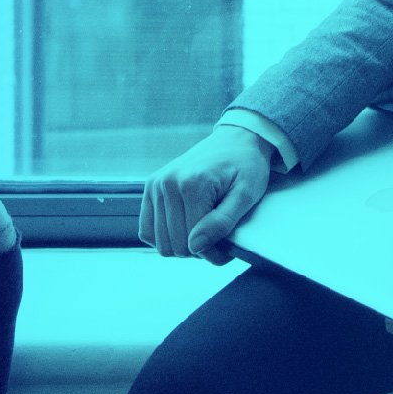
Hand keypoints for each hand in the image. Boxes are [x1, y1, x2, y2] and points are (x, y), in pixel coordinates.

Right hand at [140, 126, 274, 264]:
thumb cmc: (246, 167)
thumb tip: (195, 246)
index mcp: (192, 184)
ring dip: (183, 245)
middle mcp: (167, 183)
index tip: (228, 248)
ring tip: (202, 232)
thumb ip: (222, 222)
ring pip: (160, 243)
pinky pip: (147, 231)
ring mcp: (155, 185)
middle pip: (176, 245)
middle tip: (217, 239)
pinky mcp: (150, 188)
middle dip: (199, 250)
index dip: (214, 253)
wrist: (235, 140)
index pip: (194, 242)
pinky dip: (165, 237)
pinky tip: (184, 228)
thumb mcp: (245, 195)